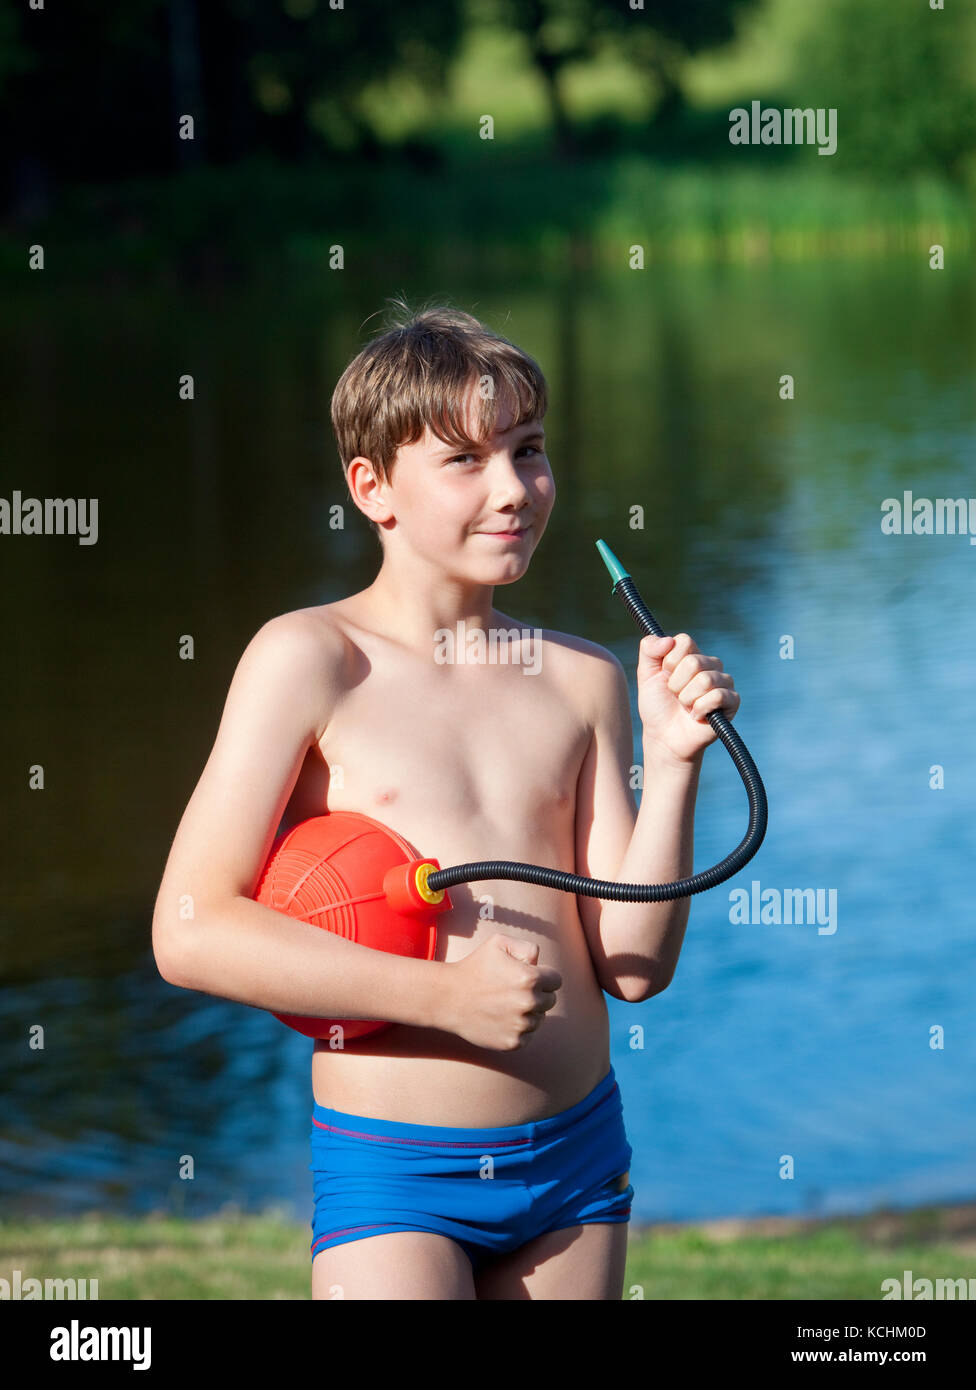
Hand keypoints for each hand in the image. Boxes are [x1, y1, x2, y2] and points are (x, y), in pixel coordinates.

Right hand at [440, 934, 561, 1051]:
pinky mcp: (513, 1042)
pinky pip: (528, 1035)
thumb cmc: (475, 967)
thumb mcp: (499, 943)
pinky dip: (519, 1029)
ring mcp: (521, 1025)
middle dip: (537, 994)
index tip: (528, 976)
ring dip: (528, 1012)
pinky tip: (501, 1018)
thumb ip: (528, 947)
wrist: (448, 998)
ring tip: (504, 1004)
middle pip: (550, 1000)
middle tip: (513, 990)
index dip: (543, 976)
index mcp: (530, 977)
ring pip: (539, 1018)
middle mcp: (528, 1003)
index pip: (556, 981)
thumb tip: (540, 963)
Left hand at [636, 632, 739, 764]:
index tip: (665, 675)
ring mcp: (723, 682)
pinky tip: (696, 716)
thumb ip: (649, 649)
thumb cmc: (657, 705)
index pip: (684, 641)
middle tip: (675, 695)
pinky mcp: (732, 702)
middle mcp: (710, 665)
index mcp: (691, 655)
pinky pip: (718, 696)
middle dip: (676, 684)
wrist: (664, 737)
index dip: (669, 662)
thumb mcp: (645, 674)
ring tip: (685, 707)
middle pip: (694, 662)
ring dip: (687, 699)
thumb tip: (668, 639)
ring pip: (705, 680)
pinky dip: (700, 709)